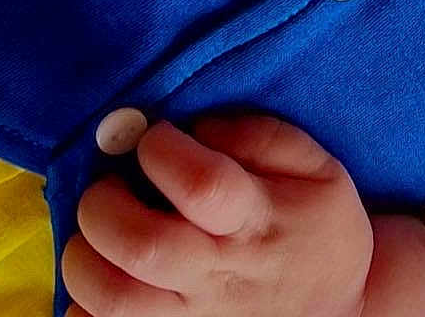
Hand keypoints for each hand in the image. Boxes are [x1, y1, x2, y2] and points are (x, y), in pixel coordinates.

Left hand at [63, 116, 374, 316]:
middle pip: (144, 248)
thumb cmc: (318, 225)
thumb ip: (259, 135)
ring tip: (96, 233)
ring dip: (84, 260)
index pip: (202, 186)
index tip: (154, 137)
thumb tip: (194, 126)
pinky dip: (84, 311)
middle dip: (104, 205)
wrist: (340, 308)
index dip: (163, 151)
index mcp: (259, 220)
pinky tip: (101, 279)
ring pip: (114, 302)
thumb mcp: (316, 166)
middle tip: (108, 185)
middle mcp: (221, 275)